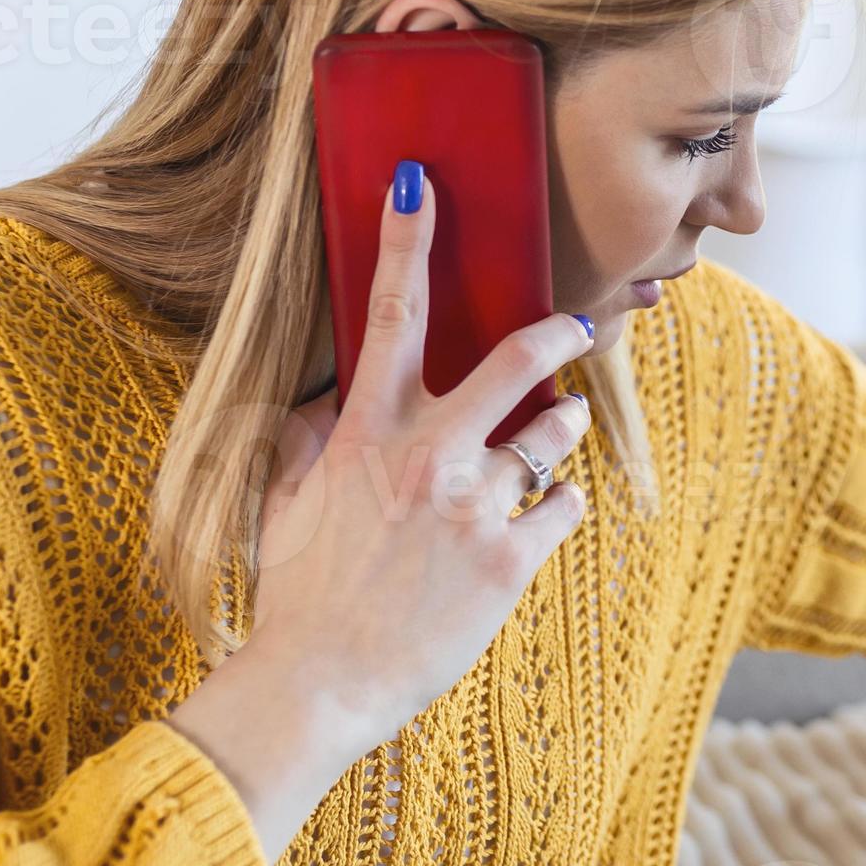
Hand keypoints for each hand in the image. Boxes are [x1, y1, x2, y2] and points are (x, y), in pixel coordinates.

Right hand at [168, 163, 593, 862]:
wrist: (318, 682)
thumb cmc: (295, 592)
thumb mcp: (285, 499)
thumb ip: (311, 435)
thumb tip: (332, 394)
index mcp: (367, 435)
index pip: (391, 316)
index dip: (409, 241)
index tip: (424, 183)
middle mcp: (428, 458)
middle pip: (512, 362)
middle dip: (555, 332)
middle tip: (580, 321)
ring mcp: (475, 508)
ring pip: (551, 437)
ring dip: (561, 426)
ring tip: (561, 426)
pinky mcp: (511, 561)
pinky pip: (564, 509)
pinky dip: (559, 506)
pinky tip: (542, 516)